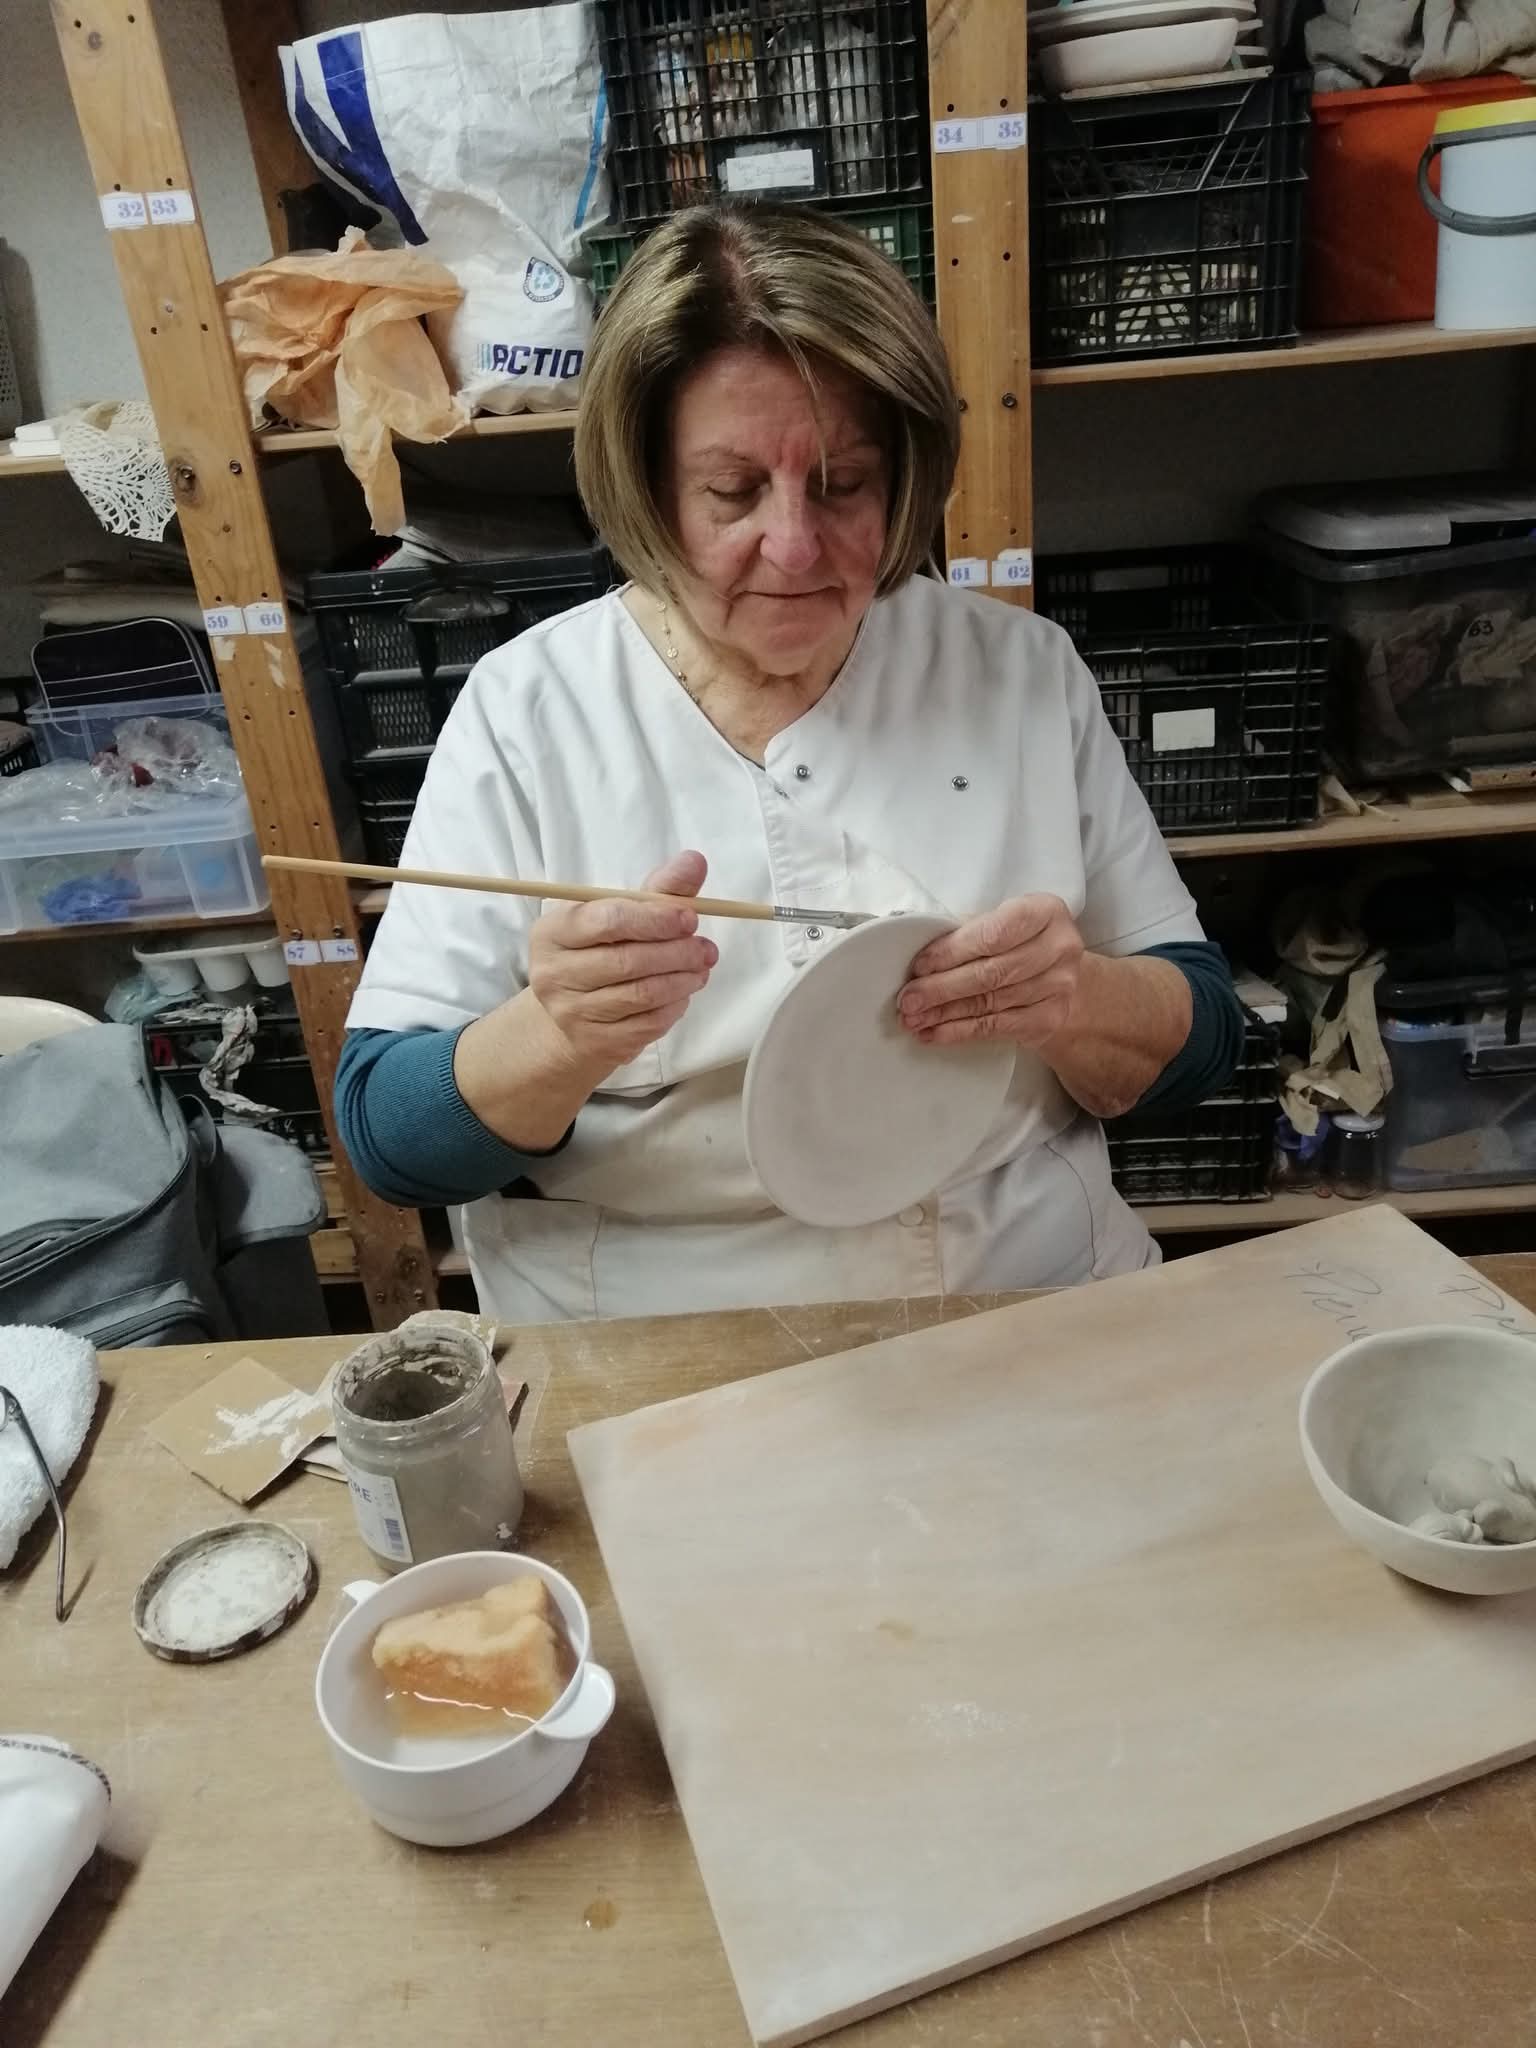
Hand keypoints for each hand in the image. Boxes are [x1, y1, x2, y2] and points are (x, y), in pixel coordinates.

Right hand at [527, 850, 716, 1082]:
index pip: (607, 920)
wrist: (570, 1016)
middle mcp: (553, 973)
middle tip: (707, 948)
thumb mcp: (618, 914)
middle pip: (626, 961)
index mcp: (553, 931)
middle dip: (677, 953)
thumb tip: (696, 861)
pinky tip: (684, 992)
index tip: (690, 918)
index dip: (655, 919)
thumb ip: (657, 889)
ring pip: (641, 995)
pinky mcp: (595, 1043)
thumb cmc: (599, 951)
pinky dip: (674, 1006)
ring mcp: (571, 1012)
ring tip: (701, 968)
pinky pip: (646, 1024)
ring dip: (683, 980)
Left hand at [898, 895, 1082, 1047]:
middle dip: (942, 988)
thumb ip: (965, 932)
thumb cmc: (1017, 940)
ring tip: (913, 1019)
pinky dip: (961, 1031)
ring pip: (990, 1003)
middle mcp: (1060, 947)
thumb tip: (919, 963)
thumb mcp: (998, 921)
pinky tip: (935, 1033)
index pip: (992, 934)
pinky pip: (997, 1027)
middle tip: (908, 1001)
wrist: (1057, 973)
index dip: (952, 952)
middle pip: (991, 973)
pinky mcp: (1051, 1018)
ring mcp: (1060, 986)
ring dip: (945, 1013)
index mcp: (1045, 911)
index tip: (919, 967)